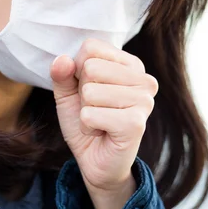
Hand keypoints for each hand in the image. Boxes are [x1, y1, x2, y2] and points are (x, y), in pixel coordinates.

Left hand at [51, 39, 157, 208]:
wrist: (96, 161)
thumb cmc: (87, 121)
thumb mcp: (69, 93)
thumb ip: (63, 74)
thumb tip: (63, 60)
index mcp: (131, 64)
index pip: (91, 47)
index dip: (78, 69)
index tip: (90, 89)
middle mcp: (144, 79)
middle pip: (90, 67)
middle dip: (82, 93)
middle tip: (96, 108)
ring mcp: (144, 100)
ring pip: (90, 92)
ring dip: (85, 111)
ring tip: (100, 121)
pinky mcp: (135, 123)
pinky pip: (90, 114)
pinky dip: (87, 126)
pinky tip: (102, 132)